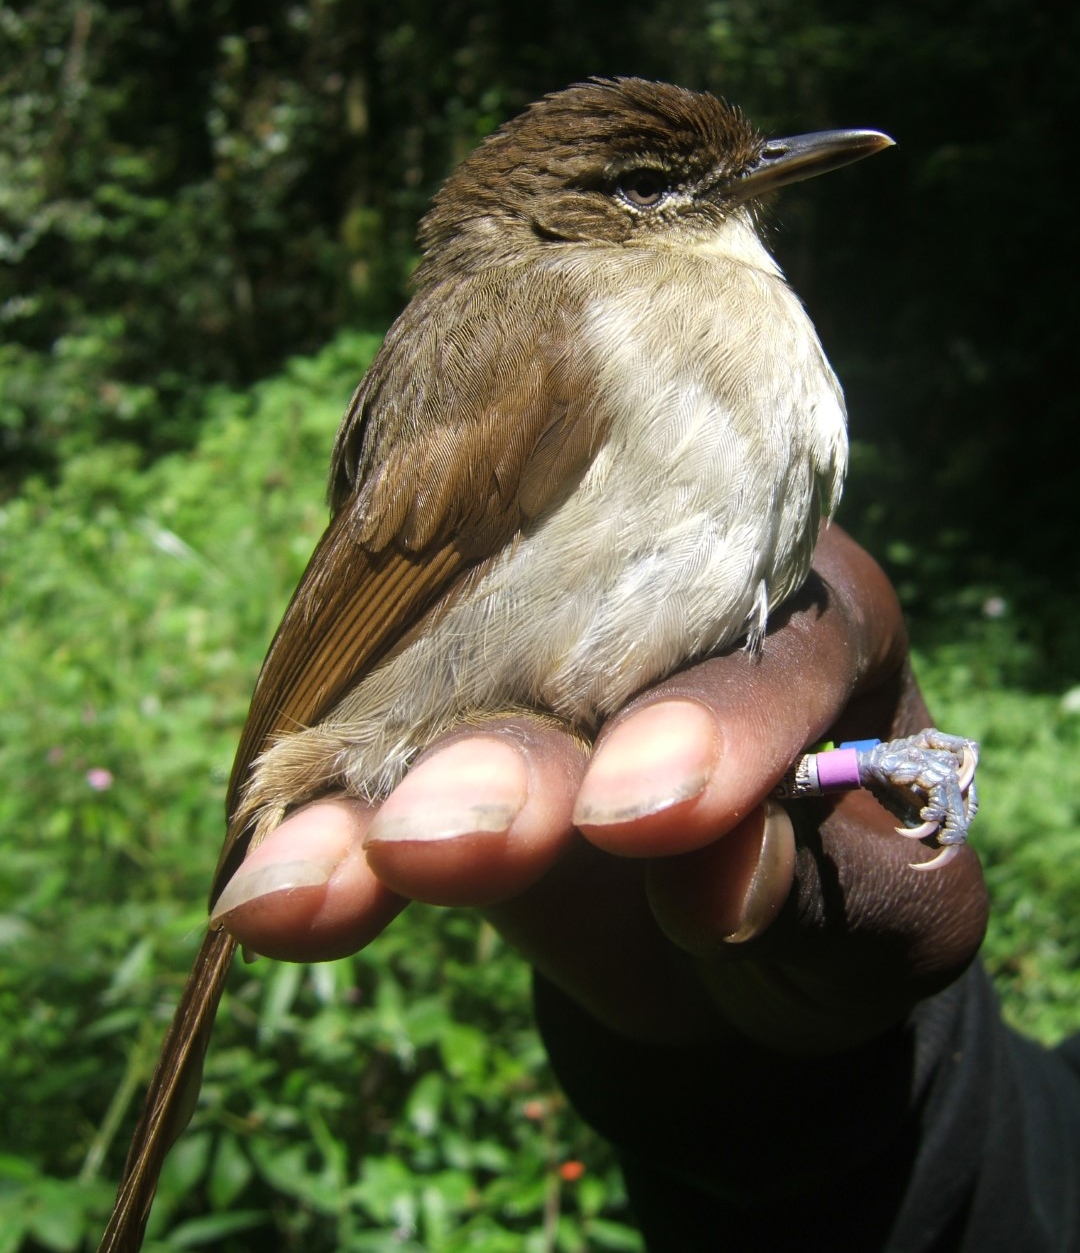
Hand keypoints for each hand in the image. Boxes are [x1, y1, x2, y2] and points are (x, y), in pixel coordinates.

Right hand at [213, 525, 987, 1053]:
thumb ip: (839, 895)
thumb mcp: (888, 922)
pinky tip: (269, 897)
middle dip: (506, 759)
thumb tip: (712, 882)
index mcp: (804, 619)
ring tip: (308, 884)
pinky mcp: (454, 748)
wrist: (742, 947)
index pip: (766, 655)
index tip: (636, 820)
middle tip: (435, 840)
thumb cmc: (843, 901)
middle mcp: (659, 614)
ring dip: (380, 800)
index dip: (704, 730)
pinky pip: (380, 791)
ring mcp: (541, 676)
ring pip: (452, 720)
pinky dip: (326, 843)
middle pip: (574, 664)